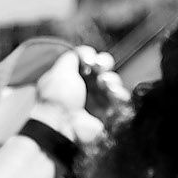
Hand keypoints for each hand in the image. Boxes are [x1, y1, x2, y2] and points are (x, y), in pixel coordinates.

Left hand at [0, 40, 121, 146]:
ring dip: (111, 79)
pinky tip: (113, 93)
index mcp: (72, 76)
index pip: (89, 59)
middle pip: (104, 67)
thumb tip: (84, 52)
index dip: (92, 56)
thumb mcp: (59, 71)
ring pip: (114, 81)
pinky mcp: (107, 113)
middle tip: (99, 69)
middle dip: (104, 63)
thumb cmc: (56, 98)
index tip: (88, 61)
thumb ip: (72, 58)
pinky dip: (120, 94)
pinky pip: (121, 100)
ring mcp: (97, 100)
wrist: (61, 124)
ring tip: (104, 83)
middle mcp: (85, 86)